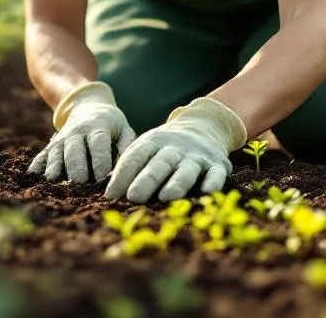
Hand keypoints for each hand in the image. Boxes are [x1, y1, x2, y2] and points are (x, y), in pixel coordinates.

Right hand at [28, 81, 134, 183]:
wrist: (86, 105)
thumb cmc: (111, 124)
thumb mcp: (124, 128)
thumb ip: (127, 146)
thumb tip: (128, 168)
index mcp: (98, 127)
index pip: (98, 143)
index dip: (100, 161)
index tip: (102, 178)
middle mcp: (77, 132)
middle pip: (74, 150)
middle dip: (76, 167)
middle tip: (79, 184)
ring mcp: (62, 138)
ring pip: (57, 153)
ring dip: (54, 167)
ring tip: (53, 181)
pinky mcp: (52, 145)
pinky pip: (43, 155)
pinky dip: (37, 165)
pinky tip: (32, 176)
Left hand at [104, 97, 247, 203]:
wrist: (202, 127)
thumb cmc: (164, 149)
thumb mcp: (146, 149)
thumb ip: (128, 169)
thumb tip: (108, 194)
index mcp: (152, 142)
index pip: (135, 156)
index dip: (122, 175)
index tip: (110, 195)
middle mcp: (174, 148)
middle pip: (159, 164)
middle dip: (146, 180)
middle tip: (133, 197)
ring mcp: (196, 156)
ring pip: (186, 170)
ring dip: (176, 183)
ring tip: (166, 197)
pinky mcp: (217, 165)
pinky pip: (215, 174)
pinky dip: (212, 183)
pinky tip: (206, 193)